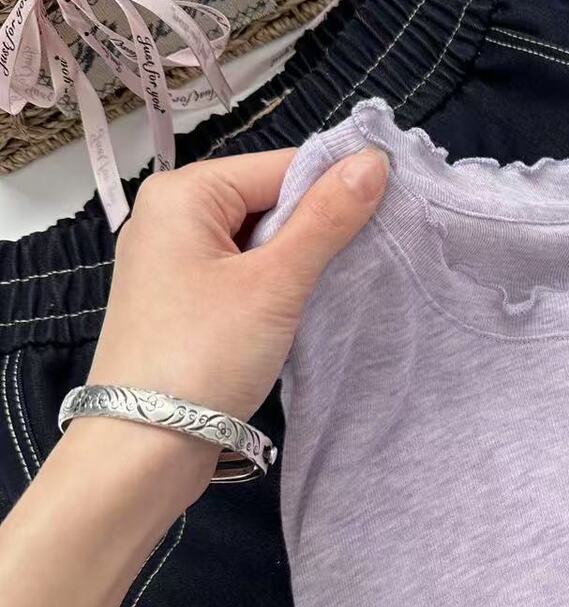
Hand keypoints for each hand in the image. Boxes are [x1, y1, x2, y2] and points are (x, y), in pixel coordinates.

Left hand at [83, 146, 387, 486]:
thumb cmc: (205, 355)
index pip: (281, 167)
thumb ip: (327, 219)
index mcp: (184, 193)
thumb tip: (374, 159)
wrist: (143, 446)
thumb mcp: (275, 283)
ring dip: (298, 266)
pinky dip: (275, 290)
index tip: (386, 220)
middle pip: (268, 202)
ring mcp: (173, 262)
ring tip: (332, 293)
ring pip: (258, 243)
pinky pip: (241, 276)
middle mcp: (171, 216)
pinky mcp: (181, 303)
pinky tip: (298, 315)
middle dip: (316, 231)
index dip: (335, 191)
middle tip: (362, 265)